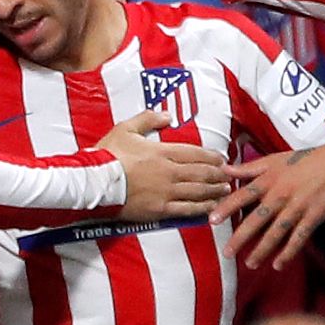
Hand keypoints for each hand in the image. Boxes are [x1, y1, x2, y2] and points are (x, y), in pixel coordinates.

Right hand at [96, 109, 229, 220]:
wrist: (95, 182)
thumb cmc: (108, 155)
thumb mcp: (126, 128)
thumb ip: (148, 119)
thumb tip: (167, 115)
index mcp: (162, 151)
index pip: (194, 153)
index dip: (211, 156)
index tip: (222, 159)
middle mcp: (169, 172)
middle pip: (201, 172)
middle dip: (218, 174)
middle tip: (229, 175)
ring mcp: (166, 192)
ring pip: (198, 191)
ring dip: (215, 190)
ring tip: (225, 190)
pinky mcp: (160, 210)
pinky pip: (187, 209)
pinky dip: (202, 208)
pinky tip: (211, 207)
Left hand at [215, 145, 324, 270]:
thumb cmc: (302, 161)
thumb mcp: (274, 159)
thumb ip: (248, 167)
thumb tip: (223, 169)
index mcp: (269, 179)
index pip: (243, 195)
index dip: (227, 207)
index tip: (212, 220)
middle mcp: (280, 194)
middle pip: (257, 219)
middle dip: (241, 237)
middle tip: (227, 253)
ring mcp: (296, 207)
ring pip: (276, 232)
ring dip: (262, 250)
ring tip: (250, 263)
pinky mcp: (311, 217)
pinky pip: (298, 238)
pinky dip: (288, 252)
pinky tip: (278, 264)